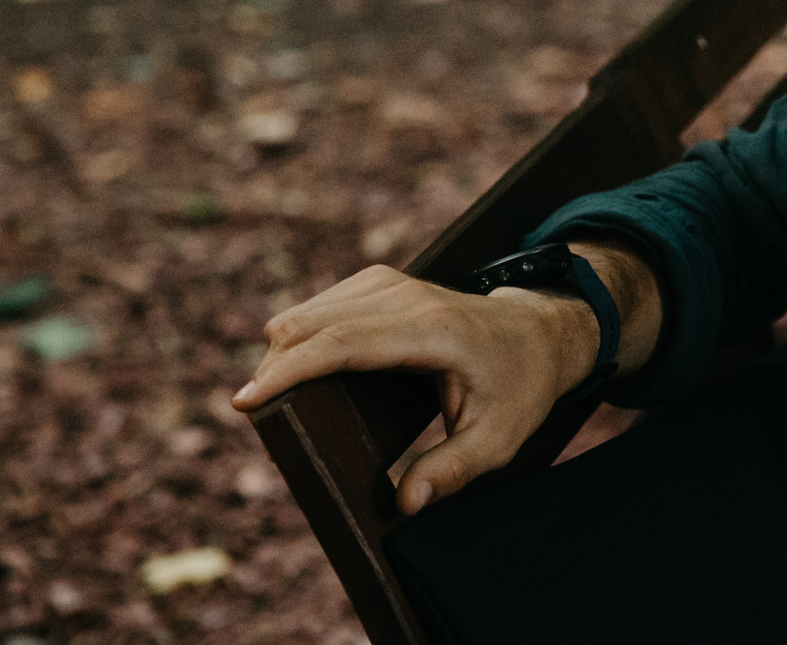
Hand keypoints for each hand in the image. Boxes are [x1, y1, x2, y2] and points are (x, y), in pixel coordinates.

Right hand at [231, 264, 599, 513]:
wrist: (541, 332)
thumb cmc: (521, 385)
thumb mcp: (502, 437)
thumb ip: (455, 469)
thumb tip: (407, 502)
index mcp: (433, 331)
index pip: (344, 342)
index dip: (289, 371)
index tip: (244, 402)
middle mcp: (407, 297)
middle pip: (309, 324)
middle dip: (275, 372)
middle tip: (266, 423)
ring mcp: (391, 284)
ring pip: (305, 313)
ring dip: (282, 355)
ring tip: (281, 403)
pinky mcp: (380, 284)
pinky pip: (318, 308)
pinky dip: (299, 339)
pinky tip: (303, 373)